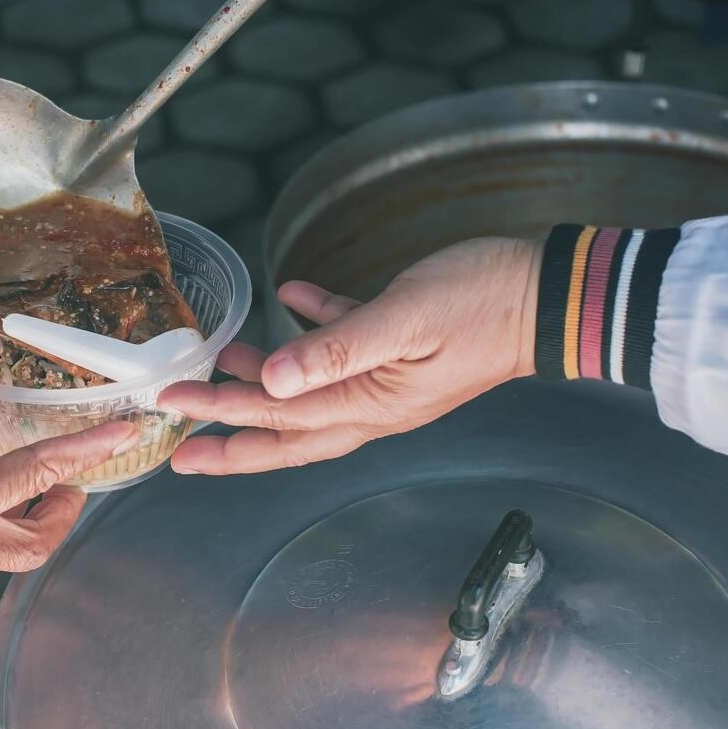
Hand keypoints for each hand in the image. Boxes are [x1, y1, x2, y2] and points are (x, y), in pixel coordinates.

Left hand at [159, 238, 540, 474]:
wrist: (552, 291)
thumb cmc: (482, 302)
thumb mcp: (404, 321)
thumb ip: (336, 348)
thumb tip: (271, 379)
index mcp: (371, 405)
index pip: (278, 416)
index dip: (221, 411)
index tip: (174, 405)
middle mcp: (375, 403)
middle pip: (287, 431)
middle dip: (231, 436)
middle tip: (182, 437)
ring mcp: (389, 377)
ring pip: (311, 391)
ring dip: (266, 379)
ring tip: (223, 360)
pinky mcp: (403, 343)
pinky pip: (345, 342)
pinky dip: (313, 325)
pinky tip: (291, 298)